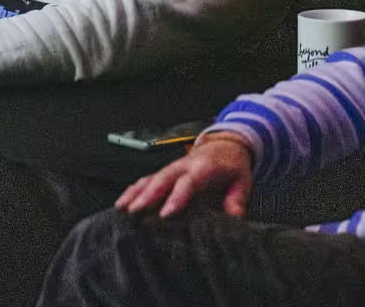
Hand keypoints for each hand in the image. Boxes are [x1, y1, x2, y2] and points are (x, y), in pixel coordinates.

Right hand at [116, 132, 254, 218]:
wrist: (225, 144)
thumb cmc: (231, 165)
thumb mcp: (242, 181)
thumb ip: (237, 200)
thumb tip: (235, 219)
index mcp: (203, 167)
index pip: (188, 182)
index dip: (176, 197)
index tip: (165, 213)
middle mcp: (183, 166)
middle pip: (162, 179)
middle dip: (147, 195)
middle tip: (134, 211)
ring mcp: (171, 168)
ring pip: (150, 178)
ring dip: (135, 192)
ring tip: (122, 208)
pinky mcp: (164, 172)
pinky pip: (145, 180)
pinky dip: (132, 190)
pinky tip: (122, 203)